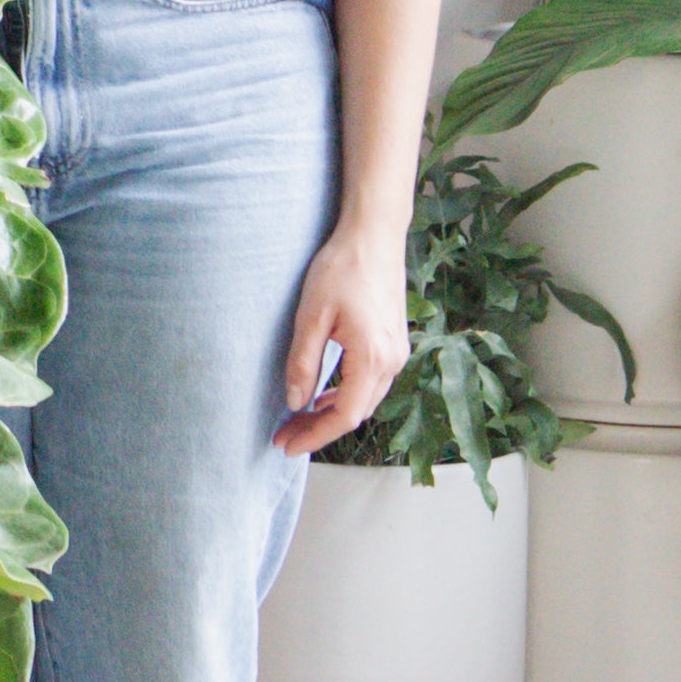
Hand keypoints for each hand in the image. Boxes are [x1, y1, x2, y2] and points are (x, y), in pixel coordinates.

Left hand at [276, 218, 408, 457]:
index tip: (287, 445)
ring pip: (365, 400)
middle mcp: (392, 361)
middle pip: (356, 413)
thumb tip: (296, 402)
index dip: (315, 436)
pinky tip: (322, 395)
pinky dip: (345, 395)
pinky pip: (371, 383)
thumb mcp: (311, 316)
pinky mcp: (394, 343)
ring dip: (332, 414)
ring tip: (297, 419)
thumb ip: (303, 363)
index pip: (344, 416)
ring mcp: (397, 353)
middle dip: (319, 429)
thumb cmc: (342, 268)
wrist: (374, 236)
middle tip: (283, 435)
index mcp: (372, 357)